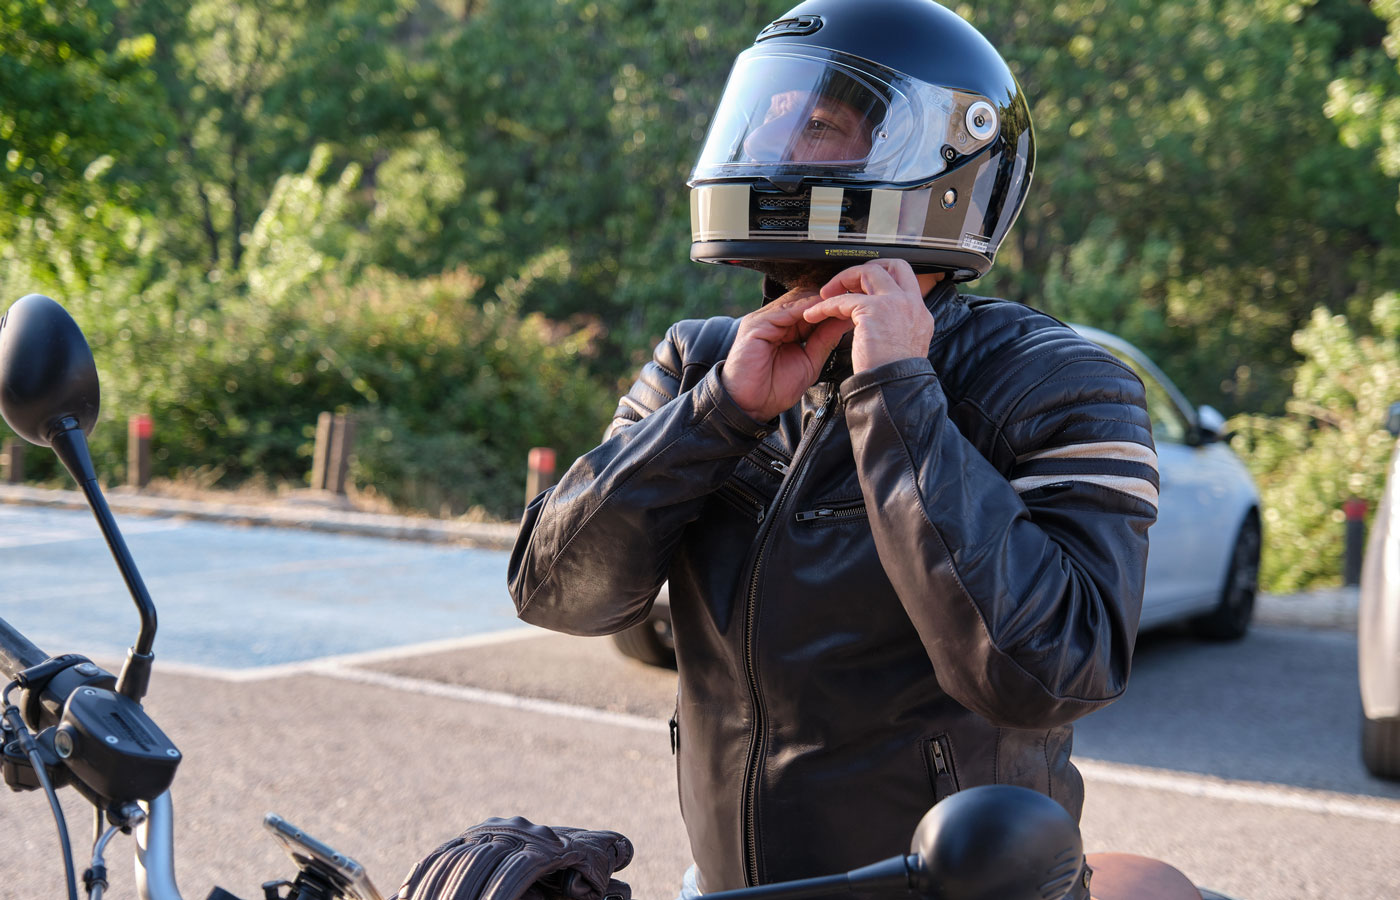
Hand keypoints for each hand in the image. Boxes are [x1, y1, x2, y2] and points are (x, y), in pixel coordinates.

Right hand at [721, 288, 854, 421]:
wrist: (750, 407)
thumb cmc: (774, 389)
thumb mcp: (809, 362)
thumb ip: (824, 340)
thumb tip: (843, 322)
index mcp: (785, 328)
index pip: (812, 308)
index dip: (833, 307)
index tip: (857, 306)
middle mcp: (774, 320)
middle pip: (805, 299)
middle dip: (830, 299)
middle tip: (854, 299)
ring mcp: (763, 320)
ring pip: (796, 300)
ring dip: (820, 301)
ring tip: (842, 302)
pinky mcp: (756, 325)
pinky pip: (784, 311)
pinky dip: (804, 308)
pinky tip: (822, 310)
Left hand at [801, 260, 935, 373]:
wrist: (896, 391)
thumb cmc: (894, 379)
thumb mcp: (902, 347)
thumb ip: (894, 328)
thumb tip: (877, 324)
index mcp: (919, 313)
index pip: (905, 280)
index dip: (882, 278)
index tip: (862, 289)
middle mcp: (911, 304)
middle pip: (892, 265)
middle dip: (865, 270)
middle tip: (845, 285)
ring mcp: (895, 303)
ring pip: (867, 273)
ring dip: (842, 281)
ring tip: (825, 296)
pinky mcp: (874, 310)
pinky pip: (843, 299)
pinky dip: (825, 306)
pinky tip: (814, 315)